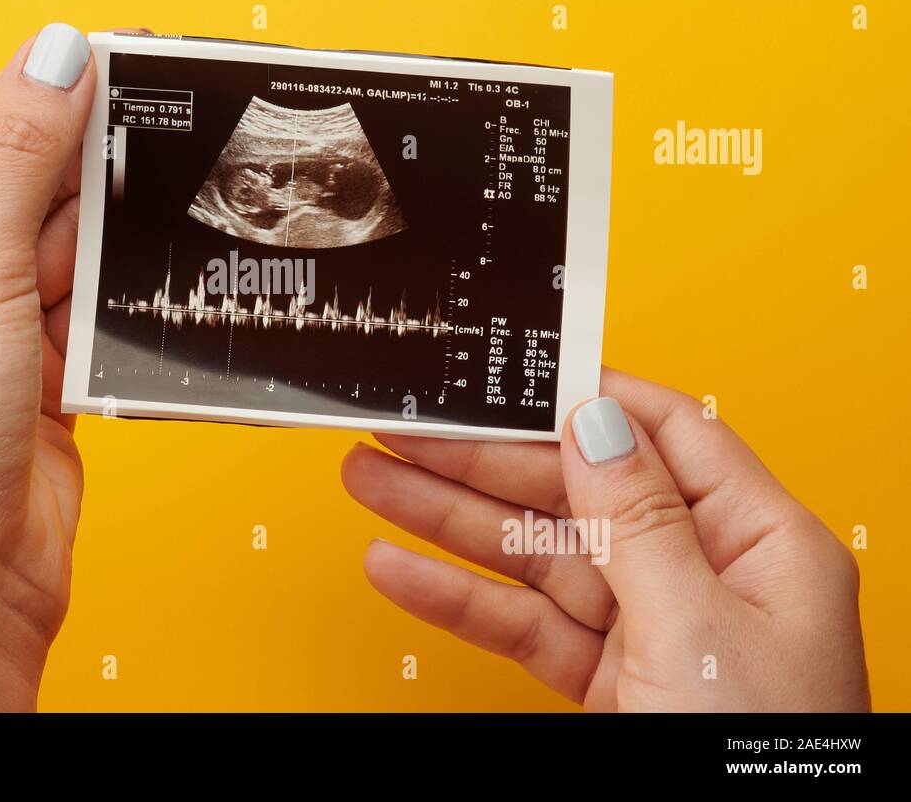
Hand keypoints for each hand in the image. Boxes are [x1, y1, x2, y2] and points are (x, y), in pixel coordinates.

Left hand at [0, 23, 94, 710]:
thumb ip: (20, 157)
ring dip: (100, 243)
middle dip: (78, 172)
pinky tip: (137, 284)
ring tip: (147, 220)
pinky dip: (111, 301)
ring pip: (60, 249)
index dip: (33, 91)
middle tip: (149, 130)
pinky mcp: (30, 376)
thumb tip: (57, 55)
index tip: (108, 55)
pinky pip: (83, 309)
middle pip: (16, 185)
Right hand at [341, 368, 869, 710]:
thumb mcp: (702, 631)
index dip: (579, 395)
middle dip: (479, 462)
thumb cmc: (764, 761)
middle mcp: (705, 576)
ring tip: (372, 483)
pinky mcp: (607, 680)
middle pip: (575, 491)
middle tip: (401, 432)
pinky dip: (458, 599)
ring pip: (533, 556)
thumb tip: (596, 422)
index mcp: (762, 543)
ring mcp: (651, 630)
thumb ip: (640, 523)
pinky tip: (401, 570)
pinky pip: (522, 623)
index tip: (507, 373)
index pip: (664, 433)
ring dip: (446, 521)